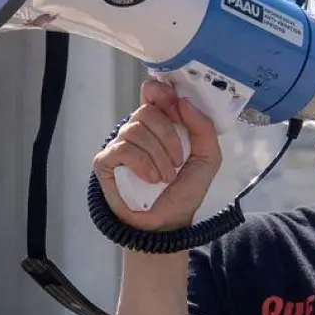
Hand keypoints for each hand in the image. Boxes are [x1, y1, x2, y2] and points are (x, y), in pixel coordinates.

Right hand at [92, 78, 222, 231]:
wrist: (168, 222)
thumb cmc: (185, 189)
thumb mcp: (208, 157)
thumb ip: (203, 127)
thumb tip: (183, 101)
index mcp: (162, 123)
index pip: (153, 92)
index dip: (162, 93)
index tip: (176, 107)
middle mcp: (138, 129)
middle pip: (147, 111)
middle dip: (168, 136)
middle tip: (178, 160)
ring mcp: (120, 144)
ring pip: (136, 129)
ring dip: (158, 156)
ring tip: (166, 177)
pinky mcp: (106, 162)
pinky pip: (123, 149)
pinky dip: (143, 164)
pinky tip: (151, 179)